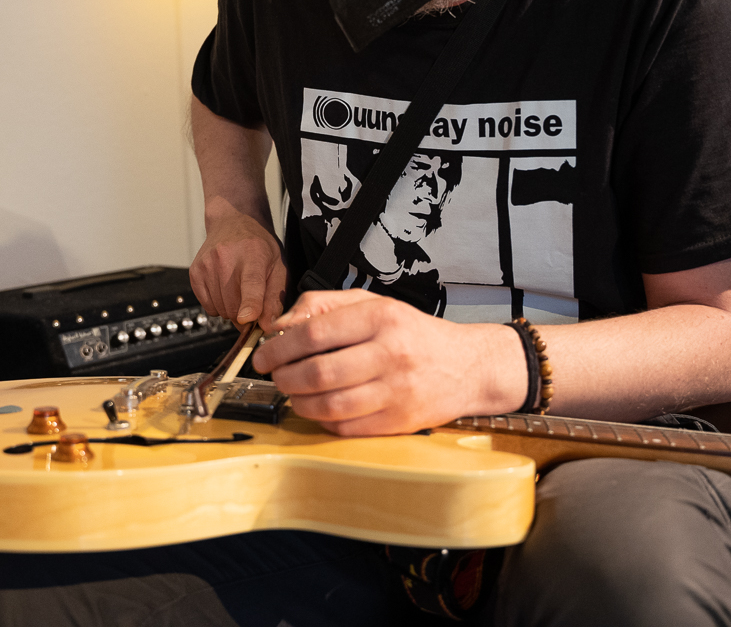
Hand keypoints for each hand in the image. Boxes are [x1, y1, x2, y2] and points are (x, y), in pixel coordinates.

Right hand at [189, 209, 286, 329]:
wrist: (234, 222)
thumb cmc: (259, 245)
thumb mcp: (278, 266)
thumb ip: (275, 297)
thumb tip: (268, 325)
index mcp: (253, 255)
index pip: (251, 283)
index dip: (250, 304)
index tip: (248, 319)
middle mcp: (226, 258)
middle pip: (234, 305)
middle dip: (245, 314)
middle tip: (253, 301)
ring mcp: (207, 265)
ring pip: (221, 310)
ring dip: (232, 309)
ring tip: (238, 289)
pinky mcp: (195, 273)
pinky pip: (208, 307)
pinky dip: (218, 305)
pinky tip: (225, 289)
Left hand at [252, 288, 526, 435]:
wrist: (467, 366)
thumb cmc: (413, 333)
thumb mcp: (373, 303)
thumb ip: (324, 305)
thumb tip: (281, 324)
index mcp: (380, 317)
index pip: (315, 333)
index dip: (280, 346)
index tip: (263, 354)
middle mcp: (390, 353)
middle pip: (318, 372)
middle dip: (284, 377)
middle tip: (274, 375)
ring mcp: (396, 390)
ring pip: (330, 405)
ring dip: (299, 402)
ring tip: (292, 393)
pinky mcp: (400, 421)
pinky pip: (347, 428)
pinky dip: (323, 421)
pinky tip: (318, 409)